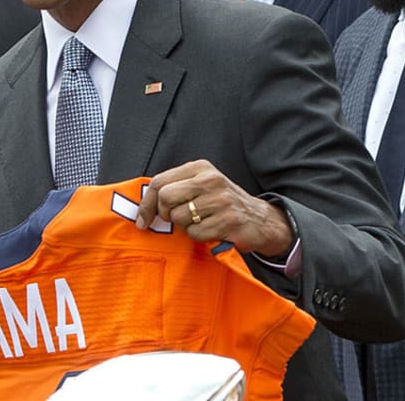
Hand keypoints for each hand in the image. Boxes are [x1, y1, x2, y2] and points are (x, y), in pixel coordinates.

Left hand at [136, 159, 293, 256]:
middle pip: (166, 198)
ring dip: (185, 227)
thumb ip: (176, 188)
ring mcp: (220, 200)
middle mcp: (210, 180)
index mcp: (200, 168)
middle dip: (165, 215)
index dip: (146, 204)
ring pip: (179, 218)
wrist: (261, 219)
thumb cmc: (223, 203)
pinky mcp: (228, 220)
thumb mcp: (202, 185)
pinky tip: (211, 231)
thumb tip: (144, 206)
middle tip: (175, 221)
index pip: (159, 182)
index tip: (143, 221)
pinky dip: (198, 236)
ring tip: (200, 223)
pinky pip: (195, 233)